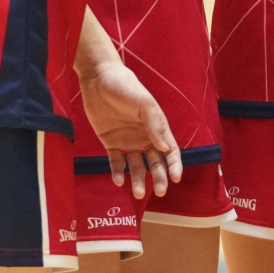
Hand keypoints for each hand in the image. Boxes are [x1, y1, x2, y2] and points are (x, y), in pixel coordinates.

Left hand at [78, 59, 181, 198]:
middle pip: (155, 163)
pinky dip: (118, 172)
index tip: (175, 178)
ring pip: (136, 166)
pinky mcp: (110, 143)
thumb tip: (165, 148)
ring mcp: (127, 141)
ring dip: (138, 180)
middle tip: (159, 191)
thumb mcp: (143, 102)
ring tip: (137, 193)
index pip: (170, 151)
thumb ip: (154, 124)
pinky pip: (115, 162)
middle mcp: (144, 138)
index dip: (174, 165)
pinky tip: (119, 181)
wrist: (98, 78)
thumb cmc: (125, 86)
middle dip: (158, 178)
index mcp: (156, 127)